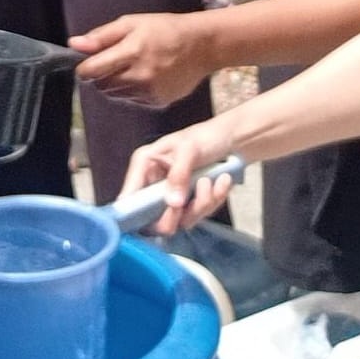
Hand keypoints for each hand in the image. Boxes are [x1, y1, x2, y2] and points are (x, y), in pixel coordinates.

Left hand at [70, 13, 207, 106]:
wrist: (201, 46)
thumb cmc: (164, 29)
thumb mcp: (132, 23)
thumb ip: (102, 36)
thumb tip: (74, 44)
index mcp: (131, 52)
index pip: (92, 71)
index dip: (84, 68)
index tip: (86, 64)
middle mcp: (139, 76)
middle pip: (102, 86)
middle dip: (100, 76)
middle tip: (113, 62)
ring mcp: (149, 92)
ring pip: (116, 95)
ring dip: (115, 84)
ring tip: (131, 68)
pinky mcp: (157, 103)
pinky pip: (132, 101)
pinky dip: (131, 92)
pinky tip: (144, 77)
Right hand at [121, 121, 235, 236]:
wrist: (231, 139)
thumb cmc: (204, 137)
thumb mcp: (189, 149)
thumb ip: (178, 174)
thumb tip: (173, 203)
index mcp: (145, 166)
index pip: (128, 198)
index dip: (133, 213)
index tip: (153, 215)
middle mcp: (155, 185)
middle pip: (154, 222)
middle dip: (176, 215)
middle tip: (187, 201)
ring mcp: (173, 198)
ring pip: (182, 221)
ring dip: (202, 203)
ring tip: (210, 180)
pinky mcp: (191, 205)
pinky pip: (201, 215)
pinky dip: (214, 199)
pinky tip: (222, 180)